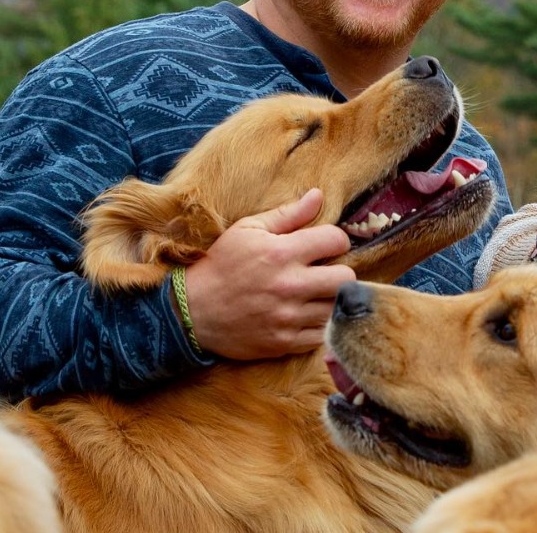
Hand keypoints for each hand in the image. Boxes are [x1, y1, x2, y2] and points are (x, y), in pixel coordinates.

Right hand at [182, 188, 354, 359]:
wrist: (190, 311)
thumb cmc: (222, 264)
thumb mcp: (248, 230)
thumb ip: (288, 214)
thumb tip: (318, 195)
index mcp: (281, 253)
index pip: (336, 241)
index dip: (336, 240)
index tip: (327, 245)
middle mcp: (289, 286)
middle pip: (346, 277)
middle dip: (341, 270)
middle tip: (327, 271)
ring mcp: (288, 317)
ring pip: (337, 307)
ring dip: (333, 298)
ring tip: (318, 292)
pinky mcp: (285, 343)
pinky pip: (323, 334)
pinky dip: (320, 324)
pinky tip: (308, 313)